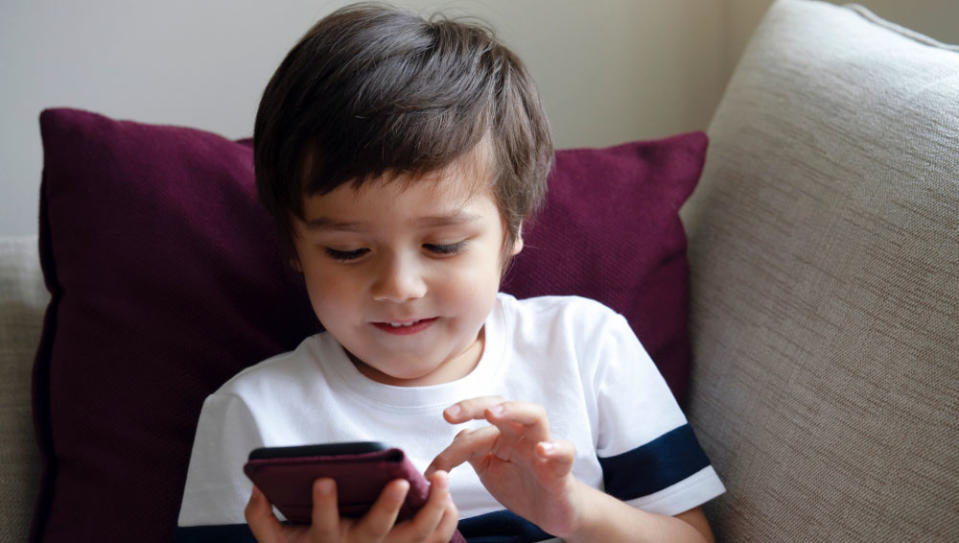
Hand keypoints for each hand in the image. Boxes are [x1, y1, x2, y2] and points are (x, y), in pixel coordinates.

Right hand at [244, 470, 457, 542]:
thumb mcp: (277, 542)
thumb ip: (260, 517)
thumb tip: (257, 487)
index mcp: (328, 540)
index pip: (323, 524)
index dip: (323, 504)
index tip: (324, 479)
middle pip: (377, 531)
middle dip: (388, 507)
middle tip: (399, 482)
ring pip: (416, 536)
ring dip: (431, 508)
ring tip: (439, 478)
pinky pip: (436, 539)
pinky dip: (446, 519)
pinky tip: (448, 493)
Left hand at [426, 396, 584, 536]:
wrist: (551, 511)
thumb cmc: (520, 485)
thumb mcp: (489, 470)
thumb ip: (472, 452)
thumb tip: (458, 433)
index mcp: (502, 435)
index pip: (474, 430)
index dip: (452, 448)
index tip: (433, 469)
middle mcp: (521, 434)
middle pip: (502, 405)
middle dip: (475, 406)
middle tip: (450, 415)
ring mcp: (543, 447)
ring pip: (535, 415)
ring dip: (513, 410)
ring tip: (493, 413)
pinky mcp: (561, 468)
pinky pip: (565, 452)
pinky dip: (555, 448)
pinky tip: (542, 450)